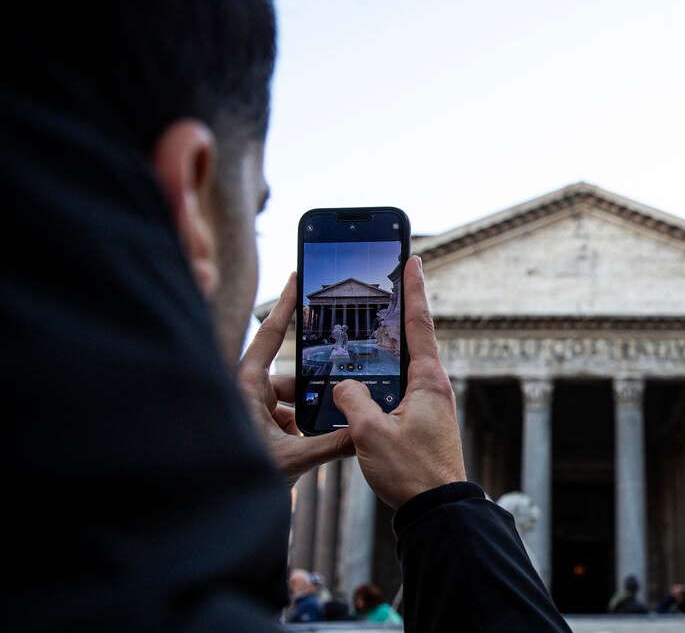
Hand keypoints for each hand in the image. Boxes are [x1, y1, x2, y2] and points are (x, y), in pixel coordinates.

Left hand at [238, 272, 355, 486]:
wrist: (217, 511)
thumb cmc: (240, 479)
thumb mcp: (293, 460)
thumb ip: (331, 444)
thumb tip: (363, 433)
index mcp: (247, 388)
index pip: (270, 338)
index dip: (286, 307)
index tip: (297, 279)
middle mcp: (249, 395)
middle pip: (292, 379)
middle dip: (316, 392)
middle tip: (339, 397)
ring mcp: (254, 413)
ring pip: (293, 403)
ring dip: (311, 418)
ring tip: (328, 433)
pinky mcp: (260, 430)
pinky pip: (290, 420)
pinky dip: (305, 430)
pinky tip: (319, 445)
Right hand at [334, 255, 465, 508]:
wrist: (438, 510)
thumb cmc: (412, 473)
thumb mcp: (370, 434)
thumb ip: (351, 401)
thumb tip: (341, 386)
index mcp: (427, 381)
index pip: (418, 324)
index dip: (413, 290)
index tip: (413, 259)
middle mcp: (433, 387)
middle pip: (411, 340)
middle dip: (397, 312)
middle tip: (384, 283)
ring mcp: (429, 404)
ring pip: (401, 367)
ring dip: (385, 348)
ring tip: (365, 326)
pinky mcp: (421, 421)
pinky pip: (398, 389)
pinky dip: (382, 378)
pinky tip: (362, 380)